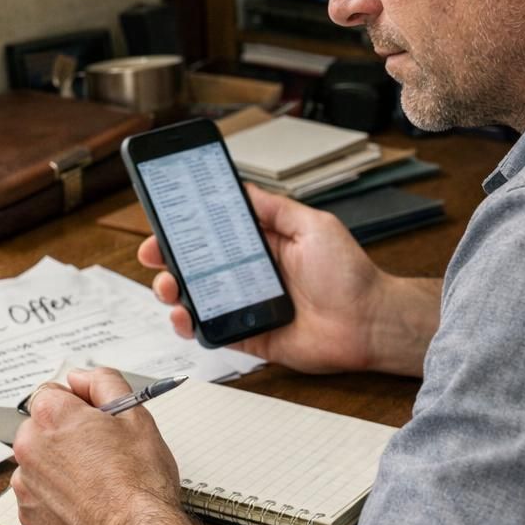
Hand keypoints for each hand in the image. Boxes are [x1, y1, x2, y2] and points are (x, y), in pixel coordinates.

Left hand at [11, 369, 218, 524]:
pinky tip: (86, 501)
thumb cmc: (139, 481)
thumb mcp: (134, 414)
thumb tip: (82, 377)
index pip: (52, 392)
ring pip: (40, 461)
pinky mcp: (28, 515)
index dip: (78, 403)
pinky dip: (56, 494)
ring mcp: (25, 483)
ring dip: (60, 464)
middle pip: (42, 426)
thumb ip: (104, 382)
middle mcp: (29, 446)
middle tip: (102, 450)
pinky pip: (39, 493)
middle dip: (66, 433)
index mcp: (51, 415)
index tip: (96, 418)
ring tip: (97, 480)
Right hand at [138, 185, 437, 375]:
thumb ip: (274, 209)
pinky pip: (213, 331)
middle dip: (170, 258)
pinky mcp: (250, 335)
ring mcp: (248, 305)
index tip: (165, 219)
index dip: (188, 227)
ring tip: (168, 286)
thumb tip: (241, 189)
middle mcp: (252, 274)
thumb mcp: (313, 225)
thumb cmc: (350, 274)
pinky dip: (192, 325)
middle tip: (154, 254)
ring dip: (174, 291)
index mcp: (264, 244)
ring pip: (198, 298)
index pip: (216, 233)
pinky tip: (184, 315)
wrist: (370, 321)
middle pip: (198, 265)